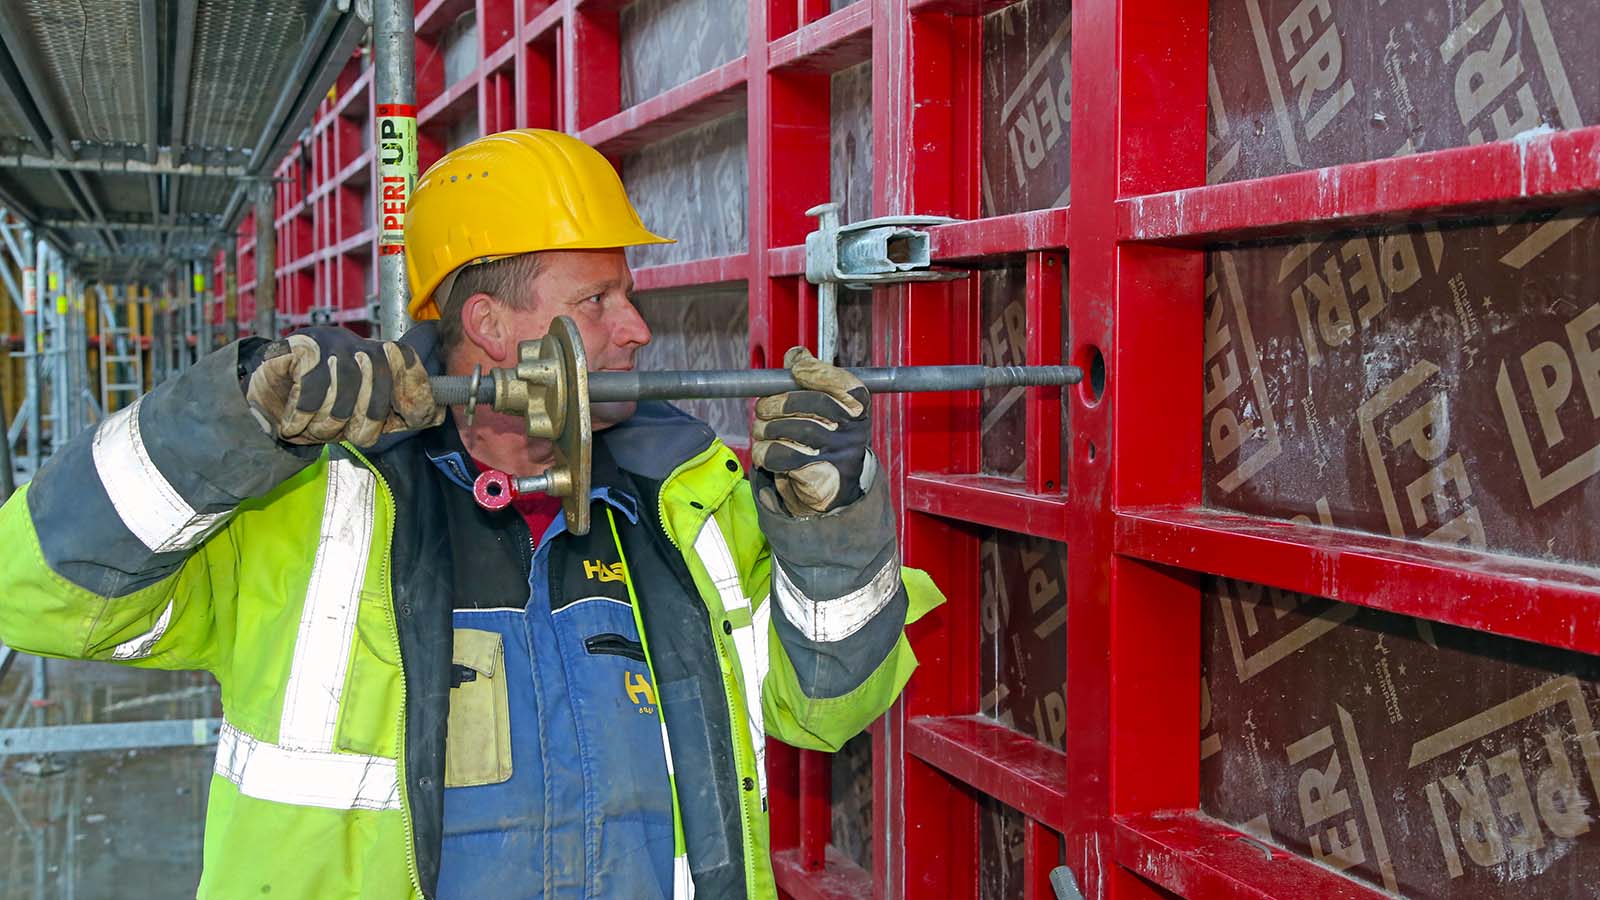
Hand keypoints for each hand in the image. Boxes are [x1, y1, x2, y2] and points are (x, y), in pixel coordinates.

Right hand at [244, 328, 443, 445]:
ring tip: (313, 425)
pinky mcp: (299, 348)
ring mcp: (329, 344)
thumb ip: (400, 415)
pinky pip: (312, 394)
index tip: (416, 416)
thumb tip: (438, 413)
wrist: (264, 399)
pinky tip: (293, 422)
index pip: (408, 362)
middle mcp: (357, 345)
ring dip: (325, 426)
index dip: (416, 391)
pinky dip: (301, 418)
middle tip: (340, 431)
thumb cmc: (320, 409)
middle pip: (377, 393)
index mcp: (377, 357)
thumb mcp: (363, 415)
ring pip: (343, 399)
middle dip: (360, 426)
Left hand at [752, 347, 871, 514]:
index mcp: (858, 410)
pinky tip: (767, 452)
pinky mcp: (817, 479)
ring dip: (765, 429)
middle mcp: (853, 432)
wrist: (833, 489)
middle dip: (777, 403)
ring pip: (790, 430)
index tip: (797, 368)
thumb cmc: (825, 440)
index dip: (817, 372)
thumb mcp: (826, 407)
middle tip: (763, 409)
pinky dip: (764, 452)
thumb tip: (796, 354)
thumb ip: (811, 379)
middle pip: (811, 405)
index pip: (843, 385)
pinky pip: (779, 456)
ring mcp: (837, 457)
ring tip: (763, 431)